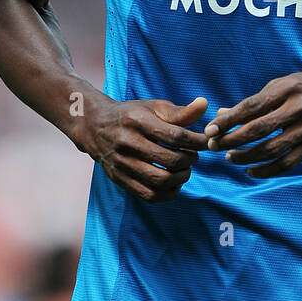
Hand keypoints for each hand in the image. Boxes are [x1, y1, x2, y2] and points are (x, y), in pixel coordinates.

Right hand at [79, 95, 209, 201]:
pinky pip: (148, 195)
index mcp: (137, 121)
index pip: (175, 135)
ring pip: (160, 181)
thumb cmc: (132, 115)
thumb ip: (180, 111)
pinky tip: (173, 183)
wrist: (95, 126)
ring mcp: (121, 163)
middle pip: (170, 160)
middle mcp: (126, 142)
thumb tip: (205, 104)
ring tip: (185, 170)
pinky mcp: (119, 179)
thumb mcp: (153, 107)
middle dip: (190, 160)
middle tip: (193, 156)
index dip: (196, 141)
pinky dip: (167, 193)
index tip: (206, 142)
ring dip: (181, 178)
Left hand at [204, 72, 301, 176]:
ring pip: (272, 149)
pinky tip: (251, 171)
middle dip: (232, 139)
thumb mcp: (285, 85)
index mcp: (288, 88)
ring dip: (247, 156)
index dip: (228, 120)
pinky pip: (288, 163)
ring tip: (230, 157)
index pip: (251, 106)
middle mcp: (298, 108)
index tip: (209, 130)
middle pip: (259, 129)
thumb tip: (223, 114)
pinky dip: (267, 170)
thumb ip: (256, 100)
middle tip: (213, 146)